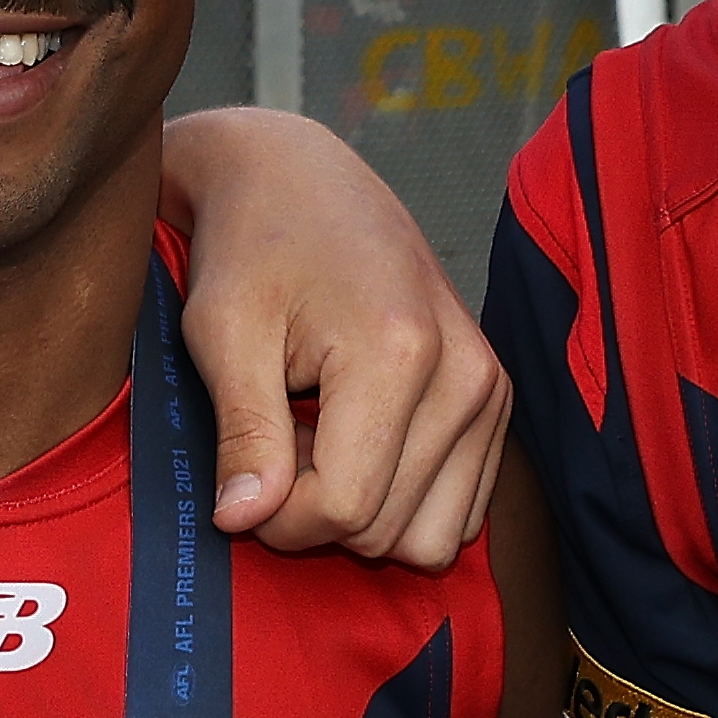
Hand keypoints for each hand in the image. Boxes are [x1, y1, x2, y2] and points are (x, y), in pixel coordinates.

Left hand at [161, 109, 503, 564]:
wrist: (301, 180)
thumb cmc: (252, 249)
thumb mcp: (222, 333)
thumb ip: (243, 433)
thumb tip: (242, 521)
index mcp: (400, 352)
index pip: (345, 508)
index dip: (276, 516)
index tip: (240, 474)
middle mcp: (466, 376)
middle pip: (387, 531)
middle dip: (316, 510)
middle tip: (278, 436)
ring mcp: (491, 391)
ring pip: (431, 538)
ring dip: (362, 510)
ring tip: (318, 436)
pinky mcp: (495, 402)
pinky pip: (457, 513)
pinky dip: (400, 497)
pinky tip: (356, 437)